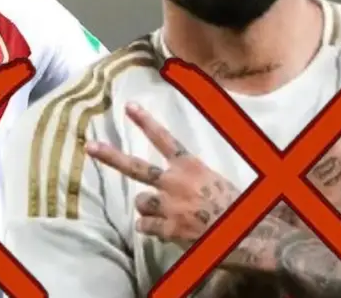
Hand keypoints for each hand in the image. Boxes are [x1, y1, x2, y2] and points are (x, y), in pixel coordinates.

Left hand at [86, 102, 240, 249]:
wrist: (250, 234)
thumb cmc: (239, 206)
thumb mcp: (218, 181)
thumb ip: (194, 179)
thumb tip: (184, 180)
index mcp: (191, 167)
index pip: (164, 140)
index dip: (145, 122)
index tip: (129, 106)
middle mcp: (175, 183)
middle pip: (136, 168)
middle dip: (111, 157)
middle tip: (90, 147)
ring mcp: (168, 207)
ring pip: (140, 202)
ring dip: (147, 207)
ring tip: (164, 213)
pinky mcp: (168, 229)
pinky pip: (146, 227)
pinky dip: (152, 229)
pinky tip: (166, 232)